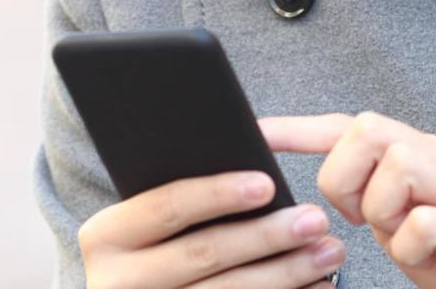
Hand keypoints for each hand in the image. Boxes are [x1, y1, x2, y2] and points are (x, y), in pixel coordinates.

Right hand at [78, 168, 346, 287]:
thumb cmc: (145, 250)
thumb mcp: (139, 225)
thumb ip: (174, 198)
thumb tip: (247, 159)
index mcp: (104, 237)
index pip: (166, 206)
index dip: (217, 193)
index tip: (267, 182)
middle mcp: (116, 281)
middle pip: (203, 253)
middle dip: (266, 235)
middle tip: (316, 219)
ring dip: (287, 273)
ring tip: (330, 252)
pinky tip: (316, 287)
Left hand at [259, 113, 435, 288]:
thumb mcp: (392, 219)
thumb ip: (360, 194)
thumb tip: (303, 190)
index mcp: (413, 150)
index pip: (346, 125)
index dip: (296, 129)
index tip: (255, 133)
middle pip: (370, 129)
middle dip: (344, 177)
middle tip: (357, 218)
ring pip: (399, 165)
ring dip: (381, 212)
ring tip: (399, 237)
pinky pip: (424, 223)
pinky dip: (410, 248)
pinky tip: (425, 259)